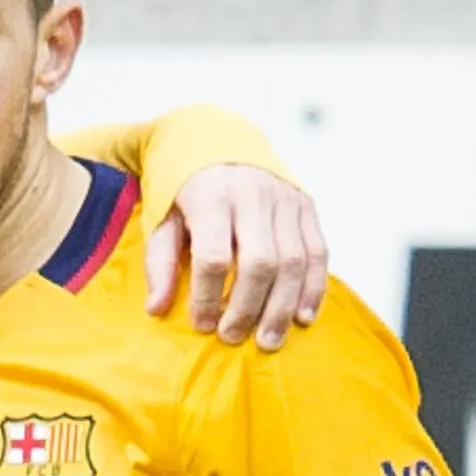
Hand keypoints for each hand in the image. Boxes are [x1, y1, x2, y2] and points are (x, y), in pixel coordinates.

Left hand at [144, 164, 330, 348]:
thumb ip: (161, 262)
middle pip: (259, 263)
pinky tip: (302, 316)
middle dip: (248, 307)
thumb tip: (157, 309)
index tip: (202, 325)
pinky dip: (313, 288)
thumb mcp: (162, 218)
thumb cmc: (185, 187)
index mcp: (211, 196)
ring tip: (268, 340)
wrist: (216, 135)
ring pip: (294, 262)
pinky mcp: (305, 204)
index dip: (208, 297)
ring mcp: (284, 199)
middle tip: (233, 337)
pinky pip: (318, 252)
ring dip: (282, 307)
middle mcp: (252, 195)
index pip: (214, 257)